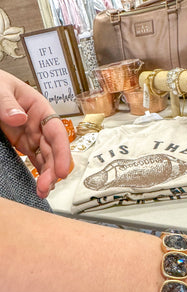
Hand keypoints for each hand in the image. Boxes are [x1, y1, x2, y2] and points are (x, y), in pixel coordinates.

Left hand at [0, 71, 71, 197]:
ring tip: (43, 191)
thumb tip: (20, 118)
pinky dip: (40, 173)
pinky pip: (36, 160)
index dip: (62, 152)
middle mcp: (40, 124)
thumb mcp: (0, 88)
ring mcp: (32, 136)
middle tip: (46, 186)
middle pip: (53, 150)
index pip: (57, 132)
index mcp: (40, 108)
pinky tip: (41, 185)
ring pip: (46, 158)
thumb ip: (7, 103)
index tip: (61, 170)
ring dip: (48, 175)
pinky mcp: (23, 144)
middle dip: (53, 170)